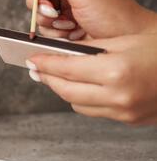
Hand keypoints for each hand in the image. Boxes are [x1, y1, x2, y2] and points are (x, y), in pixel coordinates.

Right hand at [21, 0, 155, 39]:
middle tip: (53, 11)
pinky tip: (70, 32)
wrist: (125, 45)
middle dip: (41, 2)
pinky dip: (54, 30)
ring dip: (48, 19)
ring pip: (38, 8)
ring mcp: (65, 4)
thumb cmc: (114, 16)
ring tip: (68, 24)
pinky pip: (45, 25)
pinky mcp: (63, 21)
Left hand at [26, 33, 156, 124]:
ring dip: (63, 90)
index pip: (66, 69)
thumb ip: (90, 49)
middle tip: (36, 68)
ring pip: (76, 103)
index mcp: (116, 71)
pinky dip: (82, 99)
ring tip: (57, 76)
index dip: (44, 63)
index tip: (31, 59)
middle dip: (47, 78)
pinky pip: (93, 111)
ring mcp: (124, 111)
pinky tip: (81, 87)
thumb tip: (59, 52)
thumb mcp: (124, 40)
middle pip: (65, 90)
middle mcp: (118, 95)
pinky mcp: (129, 120)